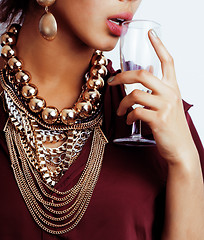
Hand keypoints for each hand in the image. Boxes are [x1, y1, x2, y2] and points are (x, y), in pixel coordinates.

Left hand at [108, 30, 197, 164]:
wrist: (180, 148)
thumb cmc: (170, 125)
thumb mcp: (168, 104)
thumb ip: (157, 90)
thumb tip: (146, 74)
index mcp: (172, 87)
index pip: (168, 61)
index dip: (159, 45)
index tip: (150, 33)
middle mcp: (170, 93)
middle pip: (143, 74)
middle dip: (122, 76)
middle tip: (112, 82)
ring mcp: (165, 106)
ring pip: (135, 94)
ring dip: (122, 103)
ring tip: (121, 111)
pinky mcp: (158, 120)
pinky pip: (135, 111)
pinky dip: (128, 115)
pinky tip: (129, 120)